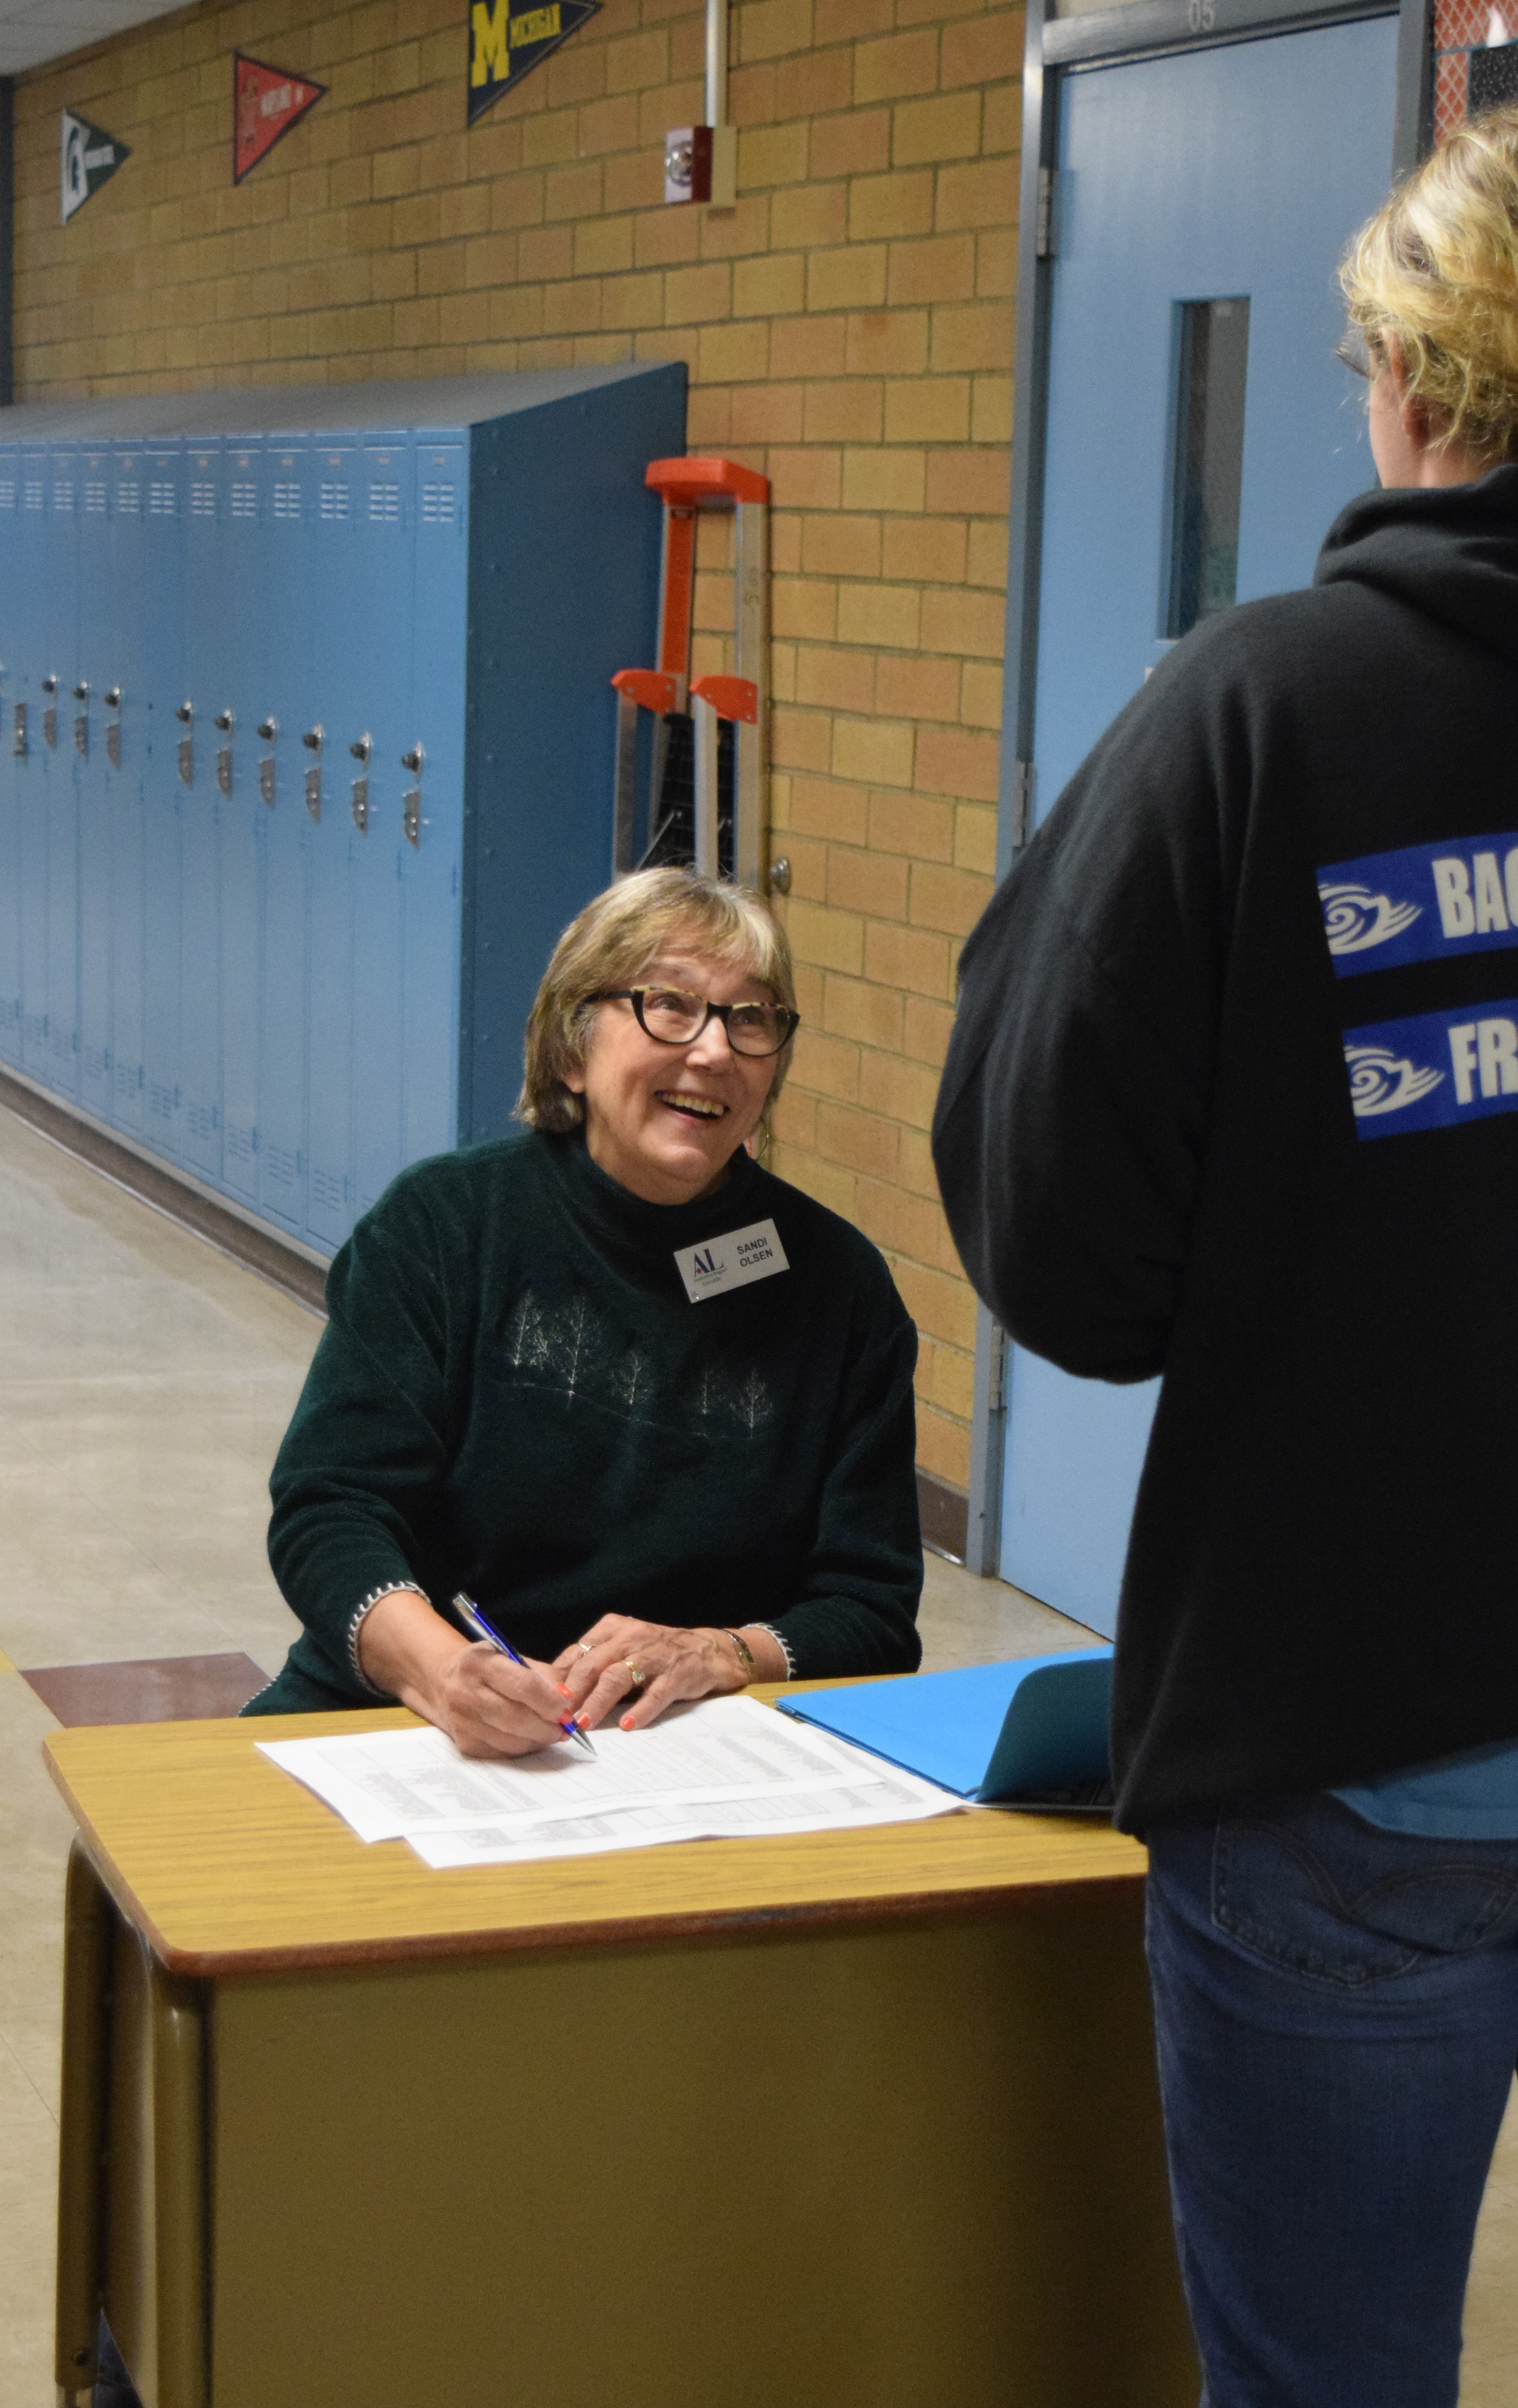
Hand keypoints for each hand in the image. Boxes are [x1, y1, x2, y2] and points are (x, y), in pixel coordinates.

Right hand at [356, 1587, 575, 1759]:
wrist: (443, 1681)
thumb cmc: (487, 1667)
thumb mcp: (511, 1657)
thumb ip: (542, 1676)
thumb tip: (568, 1700)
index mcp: (480, 1663)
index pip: (523, 1686)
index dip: (550, 1701)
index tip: (567, 1708)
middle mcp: (465, 1692)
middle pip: (517, 1718)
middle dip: (548, 1726)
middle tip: (565, 1728)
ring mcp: (462, 1721)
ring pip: (511, 1740)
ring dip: (538, 1740)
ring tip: (551, 1733)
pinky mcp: (463, 1743)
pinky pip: (501, 1753)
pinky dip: (522, 1748)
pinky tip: (530, 1738)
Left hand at [551, 1616, 760, 1732]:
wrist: (710, 1649)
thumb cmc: (658, 1654)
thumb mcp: (623, 1649)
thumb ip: (593, 1663)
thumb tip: (554, 1689)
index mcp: (613, 1629)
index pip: (578, 1654)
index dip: (558, 1679)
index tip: (542, 1702)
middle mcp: (632, 1637)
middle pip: (593, 1665)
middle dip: (572, 1693)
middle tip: (557, 1717)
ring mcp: (656, 1654)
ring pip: (619, 1676)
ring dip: (598, 1701)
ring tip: (584, 1722)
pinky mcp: (678, 1672)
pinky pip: (657, 1692)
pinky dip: (642, 1709)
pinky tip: (629, 1724)